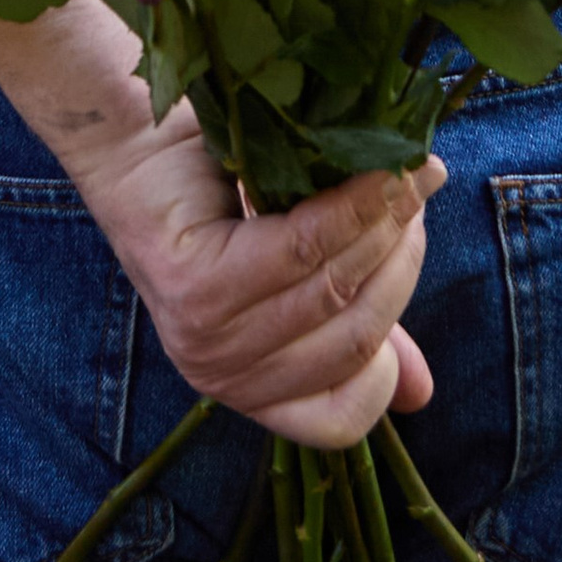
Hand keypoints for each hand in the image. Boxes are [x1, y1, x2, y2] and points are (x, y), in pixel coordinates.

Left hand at [59, 96, 443, 449]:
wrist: (141, 144)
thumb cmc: (224, 207)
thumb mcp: (299, 281)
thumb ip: (355, 330)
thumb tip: (420, 393)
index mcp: (251, 392)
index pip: (341, 417)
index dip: (390, 360)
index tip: (408, 270)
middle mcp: (224, 379)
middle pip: (353, 339)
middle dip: (400, 263)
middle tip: (416, 192)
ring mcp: (204, 338)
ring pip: (334, 289)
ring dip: (384, 225)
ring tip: (405, 171)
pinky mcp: (195, 287)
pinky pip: (303, 248)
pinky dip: (351, 207)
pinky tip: (375, 171)